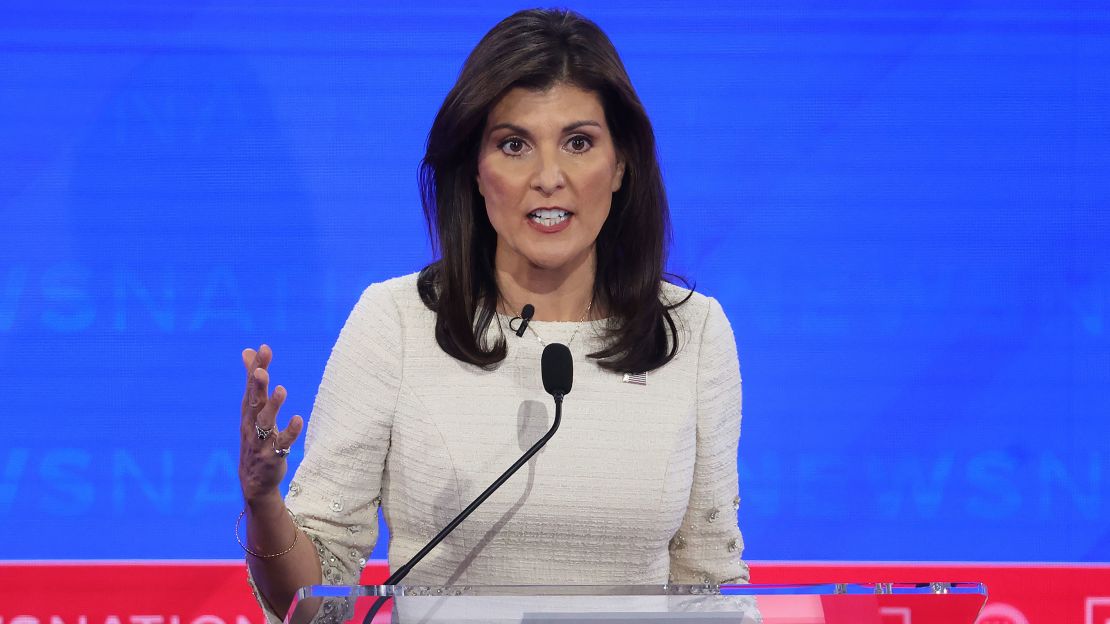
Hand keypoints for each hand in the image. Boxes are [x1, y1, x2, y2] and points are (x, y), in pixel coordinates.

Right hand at [239, 344, 303, 503]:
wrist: (254, 481)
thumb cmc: (255, 438)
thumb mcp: (253, 409)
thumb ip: (253, 380)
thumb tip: (247, 351)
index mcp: (248, 411)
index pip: (251, 386)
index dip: (256, 367)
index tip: (264, 348)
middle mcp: (251, 424)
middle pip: (254, 402)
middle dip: (257, 385)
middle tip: (260, 369)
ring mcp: (261, 440)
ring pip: (265, 422)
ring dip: (273, 406)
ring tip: (282, 390)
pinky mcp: (272, 456)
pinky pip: (282, 443)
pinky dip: (290, 432)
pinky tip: (298, 419)